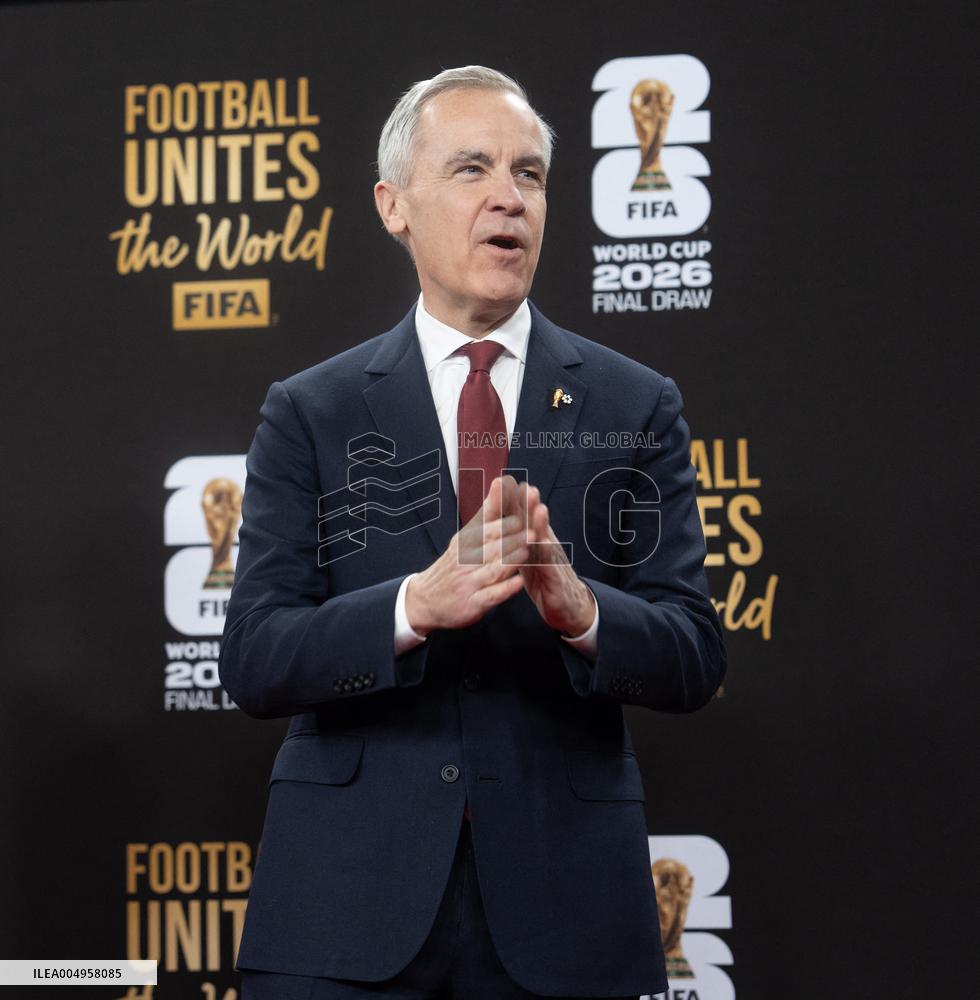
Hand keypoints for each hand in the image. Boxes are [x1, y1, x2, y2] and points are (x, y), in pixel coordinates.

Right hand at [405, 476, 532, 633]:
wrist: (425, 600)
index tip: (522, 513)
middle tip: (533, 530)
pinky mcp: (473, 604)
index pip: (487, 528)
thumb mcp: (464, 538)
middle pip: (491, 547)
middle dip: (512, 538)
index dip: (507, 520)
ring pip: (492, 569)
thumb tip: (500, 484)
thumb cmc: (452, 566)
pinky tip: (518, 582)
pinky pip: (491, 596)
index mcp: (465, 543)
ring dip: (511, 560)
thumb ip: (486, 514)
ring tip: (527, 552)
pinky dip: (505, 589)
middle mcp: (465, 561)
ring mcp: (469, 583)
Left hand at [515, 482, 595, 636]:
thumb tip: (500, 519)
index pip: (522, 519)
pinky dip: (547, 554)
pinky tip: (546, 543)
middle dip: (530, 506)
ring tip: (539, 508)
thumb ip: (516, 538)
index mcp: (533, 541)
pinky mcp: (555, 578)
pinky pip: (550, 565)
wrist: (567, 605)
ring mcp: (551, 561)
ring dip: (542, 524)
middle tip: (527, 487)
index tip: (507, 484)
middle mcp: (544, 546)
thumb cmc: (544, 578)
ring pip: (544, 540)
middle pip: (535, 524)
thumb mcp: (526, 556)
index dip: (515, 503)